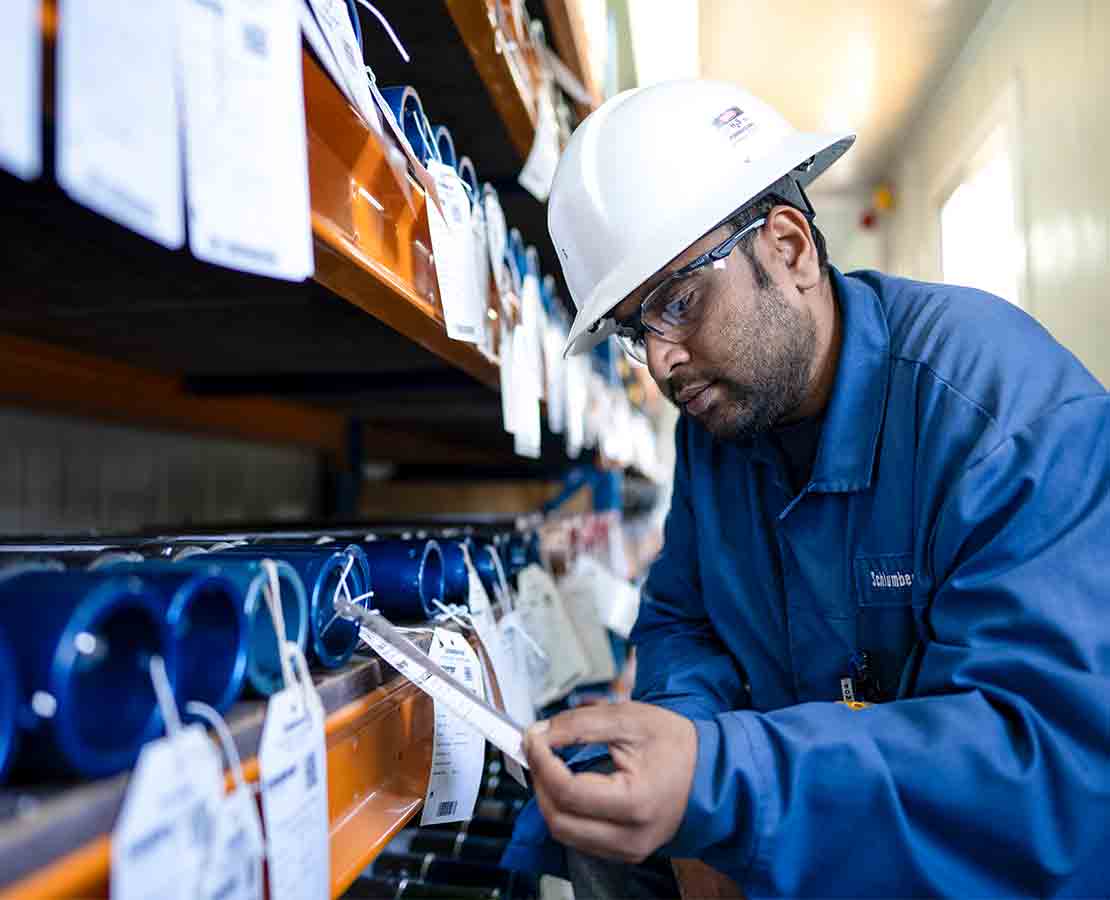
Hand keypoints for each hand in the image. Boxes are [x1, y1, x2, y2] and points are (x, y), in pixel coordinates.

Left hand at [523, 701, 697, 863]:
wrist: (709, 772)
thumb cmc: (677, 746)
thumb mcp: (629, 720)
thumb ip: (581, 725)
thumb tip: (542, 733)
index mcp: (635, 803)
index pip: (568, 791)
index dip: (542, 762)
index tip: (533, 737)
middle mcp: (630, 837)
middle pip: (559, 820)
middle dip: (540, 782)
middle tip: (536, 751)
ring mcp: (627, 849)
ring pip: (565, 833)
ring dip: (548, 798)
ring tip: (549, 765)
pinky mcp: (624, 851)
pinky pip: (579, 837)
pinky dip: (565, 811)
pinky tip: (566, 784)